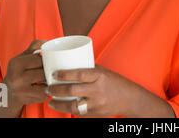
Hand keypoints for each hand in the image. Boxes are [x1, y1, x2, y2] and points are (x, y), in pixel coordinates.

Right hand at [2, 40, 48, 106]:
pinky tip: (47, 88)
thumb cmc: (20, 69)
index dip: (48, 61)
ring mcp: (20, 91)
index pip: (39, 60)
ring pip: (46, 86)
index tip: (51, 61)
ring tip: (52, 79)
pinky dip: (48, 92)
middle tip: (54, 71)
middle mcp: (15, 78)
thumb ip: (36, 46)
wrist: (7, 91)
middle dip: (51, 72)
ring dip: (51, 83)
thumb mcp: (24, 56)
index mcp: (15, 64)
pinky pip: (44, 95)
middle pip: (43, 73)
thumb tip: (49, 42)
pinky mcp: (26, 100)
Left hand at [46, 65, 160, 116]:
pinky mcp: (96, 113)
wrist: (130, 98)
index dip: (64, 74)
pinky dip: (68, 109)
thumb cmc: (115, 82)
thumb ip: (88, 70)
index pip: (79, 74)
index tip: (53, 74)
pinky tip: (61, 106)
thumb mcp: (103, 72)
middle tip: (48, 87)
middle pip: (72, 90)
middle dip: (56, 90)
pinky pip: (78, 112)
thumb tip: (69, 65)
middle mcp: (98, 89)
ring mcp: (97, 103)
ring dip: (59, 103)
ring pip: (73, 105)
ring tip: (51, 100)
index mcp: (100, 76)